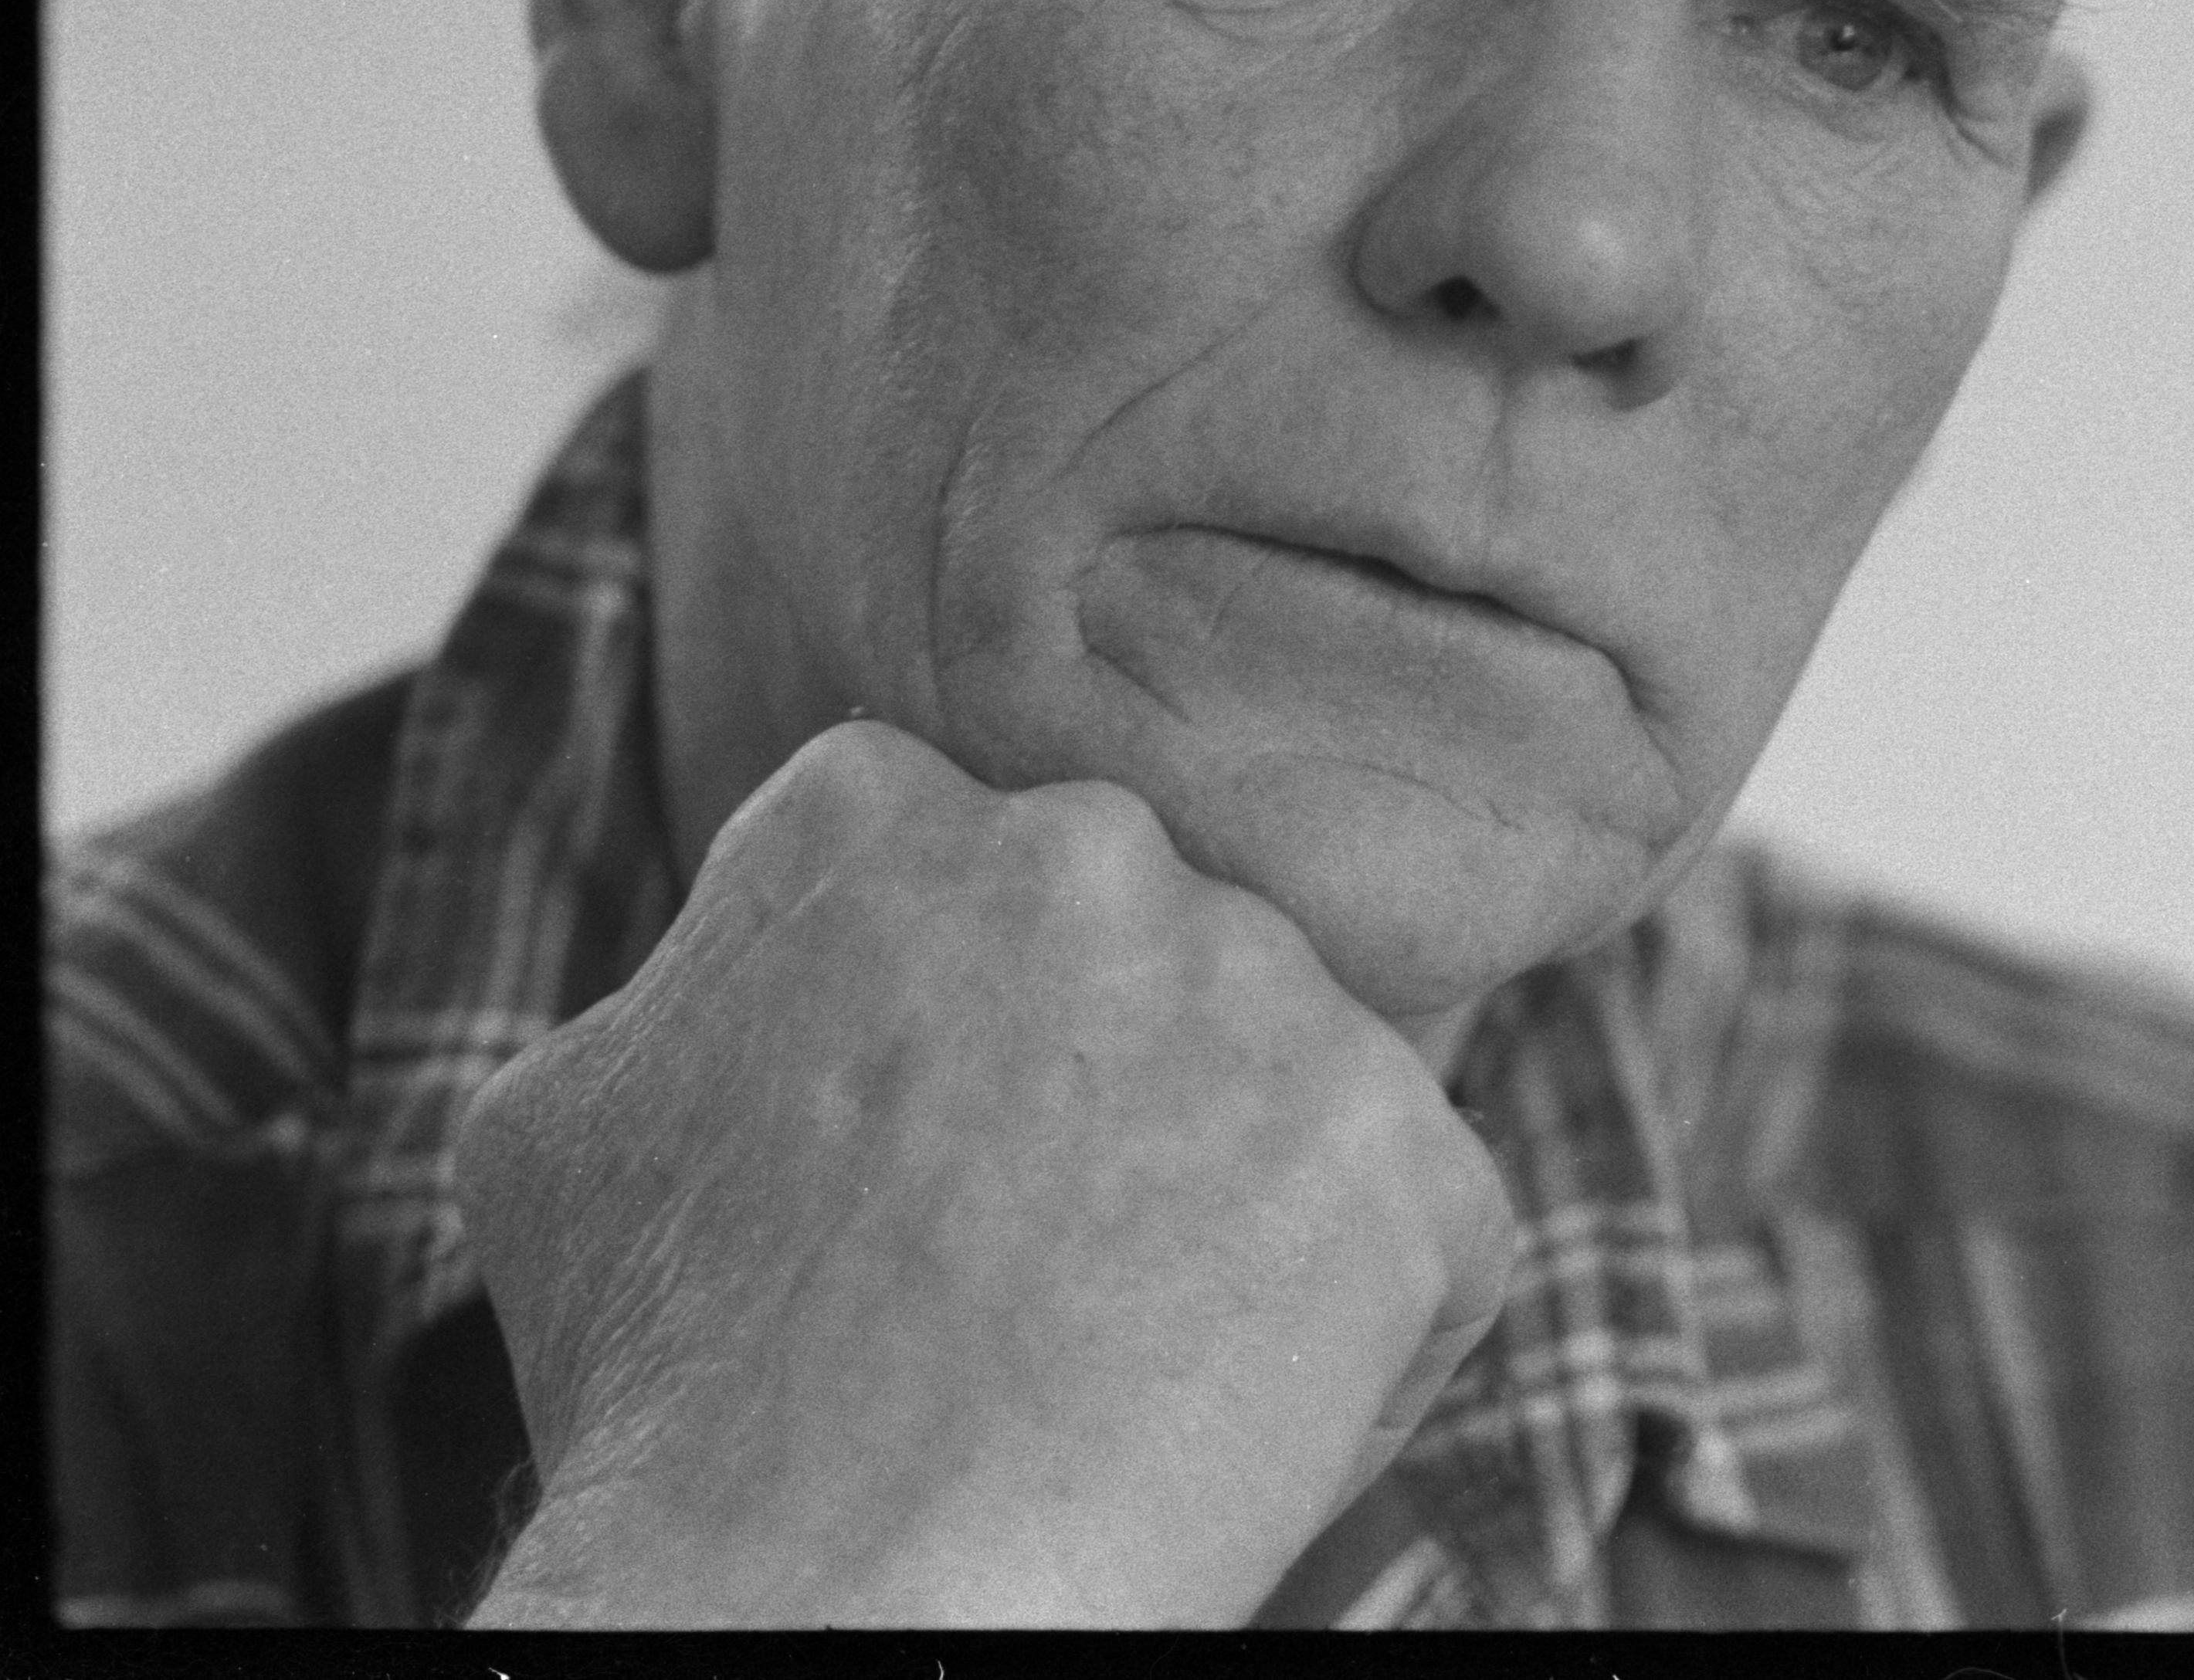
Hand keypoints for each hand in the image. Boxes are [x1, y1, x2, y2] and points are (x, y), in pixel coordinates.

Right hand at [455, 717, 1513, 1625]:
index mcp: (879, 808)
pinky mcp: (1412, 1154)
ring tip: (1107, 1359)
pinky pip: (1416, 1229)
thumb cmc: (664, 1392)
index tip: (910, 1158)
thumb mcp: (569, 1126)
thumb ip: (694, 990)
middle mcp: (1094, 847)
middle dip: (1102, 1095)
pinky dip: (1354, 1336)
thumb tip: (747, 975)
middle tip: (1014, 1272)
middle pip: (1140, 965)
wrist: (812, 1592)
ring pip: (1284, 1089)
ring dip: (1227, 1207)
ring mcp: (1274, 993)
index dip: (943, 1030)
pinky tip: (1221, 1421)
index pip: (961, 873)